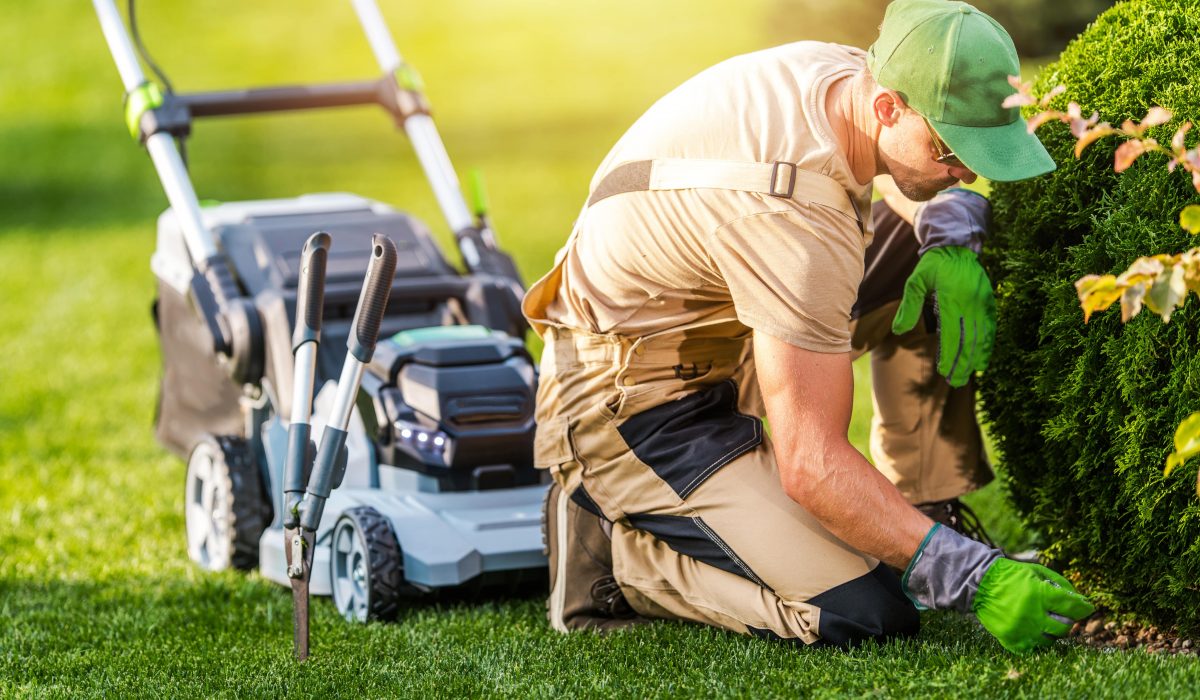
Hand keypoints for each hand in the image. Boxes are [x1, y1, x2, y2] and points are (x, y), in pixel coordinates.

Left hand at [891, 246, 995, 387]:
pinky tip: (982, 359)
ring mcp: (983, 302)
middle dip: (962, 364)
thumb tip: (898, 331)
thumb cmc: (932, 266)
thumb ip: (908, 307)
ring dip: (975, 358)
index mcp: (952, 299)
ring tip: (967, 376)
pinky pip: (990, 327)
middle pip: (968, 340)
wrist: (956, 246)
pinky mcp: (990, 301)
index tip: (943, 371)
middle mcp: (970, 303)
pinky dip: (987, 345)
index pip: (951, 334)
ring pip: (981, 336)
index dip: (949, 355)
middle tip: (955, 382)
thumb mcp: (915, 282)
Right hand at [973, 558, 1094, 653]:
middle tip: (1062, 614)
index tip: (1088, 607)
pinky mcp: (1010, 639)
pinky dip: (1036, 640)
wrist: (979, 584)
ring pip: (1050, 640)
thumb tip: (1080, 600)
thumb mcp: (1036, 571)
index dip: (1084, 607)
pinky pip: (1033, 648)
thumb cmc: (1011, 575)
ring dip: (1052, 631)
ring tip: (1044, 621)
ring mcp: (1021, 629)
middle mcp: (1031, 614)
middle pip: (1064, 627)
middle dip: (1067, 620)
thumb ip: (1060, 584)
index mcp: (1039, 594)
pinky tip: (1033, 630)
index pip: (1072, 607)